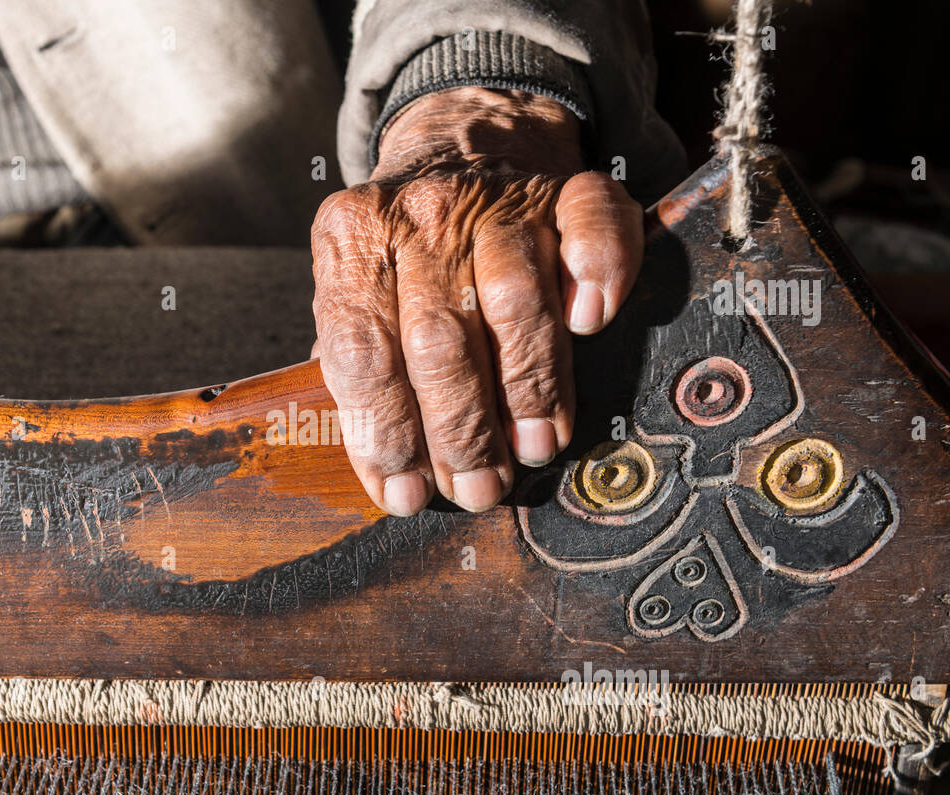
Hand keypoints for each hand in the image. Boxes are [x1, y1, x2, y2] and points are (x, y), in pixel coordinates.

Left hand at [310, 87, 642, 514]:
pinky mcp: (568, 189)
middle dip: (461, 431)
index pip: (361, 353)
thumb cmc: (404, 252)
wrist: (462, 145)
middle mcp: (420, 215)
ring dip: (529, 387)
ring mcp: (497, 199)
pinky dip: (598, 275)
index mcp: (351, 241)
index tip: (408, 495)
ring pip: (515, 300)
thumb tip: (387, 477)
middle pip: (439, 339)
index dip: (385, 434)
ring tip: (534, 448)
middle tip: (480, 488)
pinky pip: (595, 227)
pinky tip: (590, 323)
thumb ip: (355, 374)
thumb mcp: (354, 295)